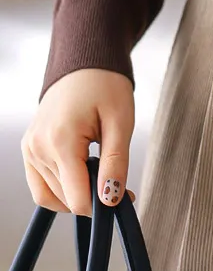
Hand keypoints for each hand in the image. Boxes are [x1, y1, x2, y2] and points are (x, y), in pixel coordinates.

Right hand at [21, 68, 136, 217]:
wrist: (84, 65)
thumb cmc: (105, 86)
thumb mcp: (121, 123)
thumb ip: (115, 164)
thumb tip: (110, 199)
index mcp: (60, 141)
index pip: (77, 199)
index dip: (104, 205)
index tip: (126, 196)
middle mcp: (38, 148)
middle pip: (66, 199)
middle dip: (95, 198)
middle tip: (118, 181)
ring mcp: (30, 149)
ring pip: (53, 196)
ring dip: (78, 193)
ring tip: (99, 169)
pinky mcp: (29, 149)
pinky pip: (41, 186)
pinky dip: (61, 189)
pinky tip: (82, 174)